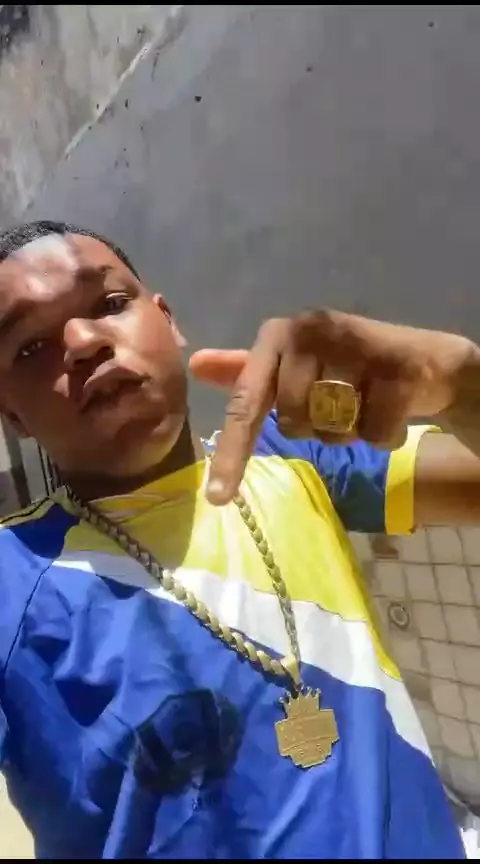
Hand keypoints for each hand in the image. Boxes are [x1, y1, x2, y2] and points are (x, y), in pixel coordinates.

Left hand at [189, 310, 474, 504]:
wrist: (427, 363)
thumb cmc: (351, 369)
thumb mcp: (296, 369)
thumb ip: (249, 371)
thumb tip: (197, 364)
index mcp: (278, 335)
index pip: (246, 403)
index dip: (233, 453)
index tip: (218, 498)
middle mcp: (309, 329)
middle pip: (293, 421)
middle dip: (319, 428)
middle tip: (343, 404)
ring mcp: (353, 343)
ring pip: (332, 428)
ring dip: (352, 432)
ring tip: (368, 403)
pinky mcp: (393, 365)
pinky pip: (374, 434)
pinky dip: (386, 435)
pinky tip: (395, 407)